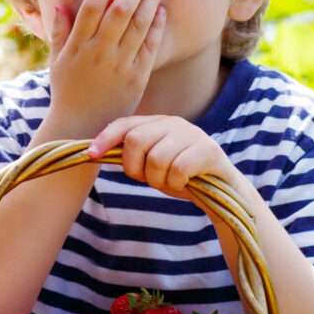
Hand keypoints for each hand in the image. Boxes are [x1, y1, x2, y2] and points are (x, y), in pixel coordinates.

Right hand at [44, 0, 165, 137]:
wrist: (81, 127)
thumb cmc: (67, 91)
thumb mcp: (56, 61)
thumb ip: (59, 32)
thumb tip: (60, 3)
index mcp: (77, 46)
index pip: (92, 7)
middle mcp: (98, 53)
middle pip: (119, 12)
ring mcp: (119, 66)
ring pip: (138, 26)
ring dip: (150, 1)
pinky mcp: (136, 78)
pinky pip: (149, 47)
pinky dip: (156, 26)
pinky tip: (161, 10)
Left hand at [88, 115, 240, 199]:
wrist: (221, 190)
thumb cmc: (180, 176)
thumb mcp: (152, 164)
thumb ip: (131, 154)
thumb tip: (93, 151)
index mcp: (158, 123)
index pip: (125, 124)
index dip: (106, 138)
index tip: (91, 154)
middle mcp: (174, 123)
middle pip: (136, 141)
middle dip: (135, 167)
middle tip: (147, 178)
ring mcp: (193, 134)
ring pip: (156, 159)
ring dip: (157, 179)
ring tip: (168, 182)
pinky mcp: (208, 150)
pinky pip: (177, 170)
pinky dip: (175, 183)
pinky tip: (183, 183)